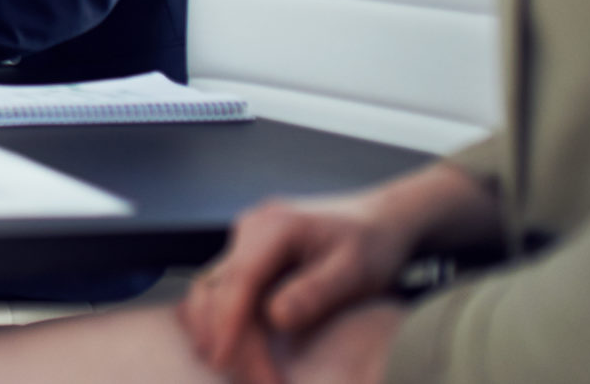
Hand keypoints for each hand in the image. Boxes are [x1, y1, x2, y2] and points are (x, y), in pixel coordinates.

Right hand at [179, 193, 414, 383]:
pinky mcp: (246, 258)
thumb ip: (316, 291)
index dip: (228, 322)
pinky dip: (221, 323)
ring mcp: (244, 242)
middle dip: (231, 342)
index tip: (225, 361)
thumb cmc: (371, 245)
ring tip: (246, 375)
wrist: (378, 221)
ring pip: (212, 292)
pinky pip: (221, 291)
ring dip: (220, 335)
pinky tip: (236, 351)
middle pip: (219, 290)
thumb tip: (275, 317)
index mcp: (274, 227)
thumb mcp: (356, 269)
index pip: (240, 278)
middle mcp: (249, 230)